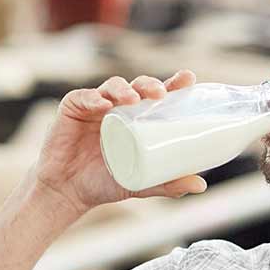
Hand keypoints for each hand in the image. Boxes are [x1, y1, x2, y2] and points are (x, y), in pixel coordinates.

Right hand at [33, 70, 206, 218]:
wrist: (68, 192)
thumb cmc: (105, 183)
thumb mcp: (141, 184)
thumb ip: (168, 184)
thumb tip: (201, 186)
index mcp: (137, 119)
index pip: (158, 96)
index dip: (173, 85)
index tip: (188, 78)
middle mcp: (119, 108)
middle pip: (138, 86)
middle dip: (150, 84)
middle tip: (160, 94)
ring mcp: (95, 106)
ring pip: (113, 87)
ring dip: (124, 88)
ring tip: (133, 99)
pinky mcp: (73, 108)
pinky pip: (84, 97)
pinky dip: (93, 98)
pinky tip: (102, 105)